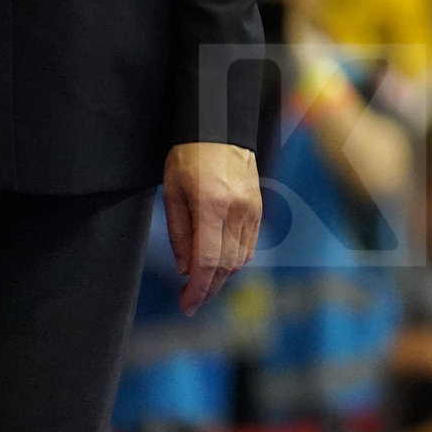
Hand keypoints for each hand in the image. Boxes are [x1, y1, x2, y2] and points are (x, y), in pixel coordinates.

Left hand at [162, 141, 261, 313]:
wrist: (220, 127)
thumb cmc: (189, 156)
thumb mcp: (172, 192)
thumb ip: (179, 232)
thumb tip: (185, 268)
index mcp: (212, 206)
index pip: (208, 260)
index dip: (197, 288)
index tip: (186, 304)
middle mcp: (238, 210)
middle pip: (227, 265)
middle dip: (209, 288)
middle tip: (190, 302)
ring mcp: (252, 209)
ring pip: (241, 257)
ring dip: (222, 277)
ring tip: (203, 286)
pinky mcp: (258, 207)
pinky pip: (249, 244)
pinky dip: (235, 261)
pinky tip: (220, 266)